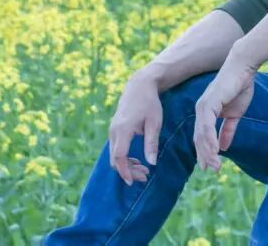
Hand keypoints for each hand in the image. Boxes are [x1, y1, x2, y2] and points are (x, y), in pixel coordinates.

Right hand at [107, 70, 163, 185]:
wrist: (139, 85)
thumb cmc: (150, 103)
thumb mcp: (154, 122)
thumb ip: (152, 143)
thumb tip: (152, 163)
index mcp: (123, 129)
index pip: (119, 156)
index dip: (125, 171)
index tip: (133, 181)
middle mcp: (114, 131)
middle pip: (115, 159)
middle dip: (128, 171)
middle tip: (145, 176)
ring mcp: (112, 130)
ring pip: (114, 155)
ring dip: (126, 165)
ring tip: (144, 170)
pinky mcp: (114, 130)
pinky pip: (115, 148)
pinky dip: (124, 157)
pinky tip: (137, 160)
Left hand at [193, 57, 255, 172]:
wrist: (243, 68)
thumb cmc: (239, 87)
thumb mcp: (235, 114)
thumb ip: (228, 129)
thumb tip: (224, 148)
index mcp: (206, 113)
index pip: (201, 137)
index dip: (205, 152)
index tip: (209, 167)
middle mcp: (201, 111)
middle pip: (199, 139)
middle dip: (205, 156)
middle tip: (211, 170)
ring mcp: (203, 107)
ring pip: (202, 135)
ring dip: (208, 152)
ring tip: (214, 165)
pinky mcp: (209, 103)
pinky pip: (207, 125)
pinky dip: (210, 139)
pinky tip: (216, 151)